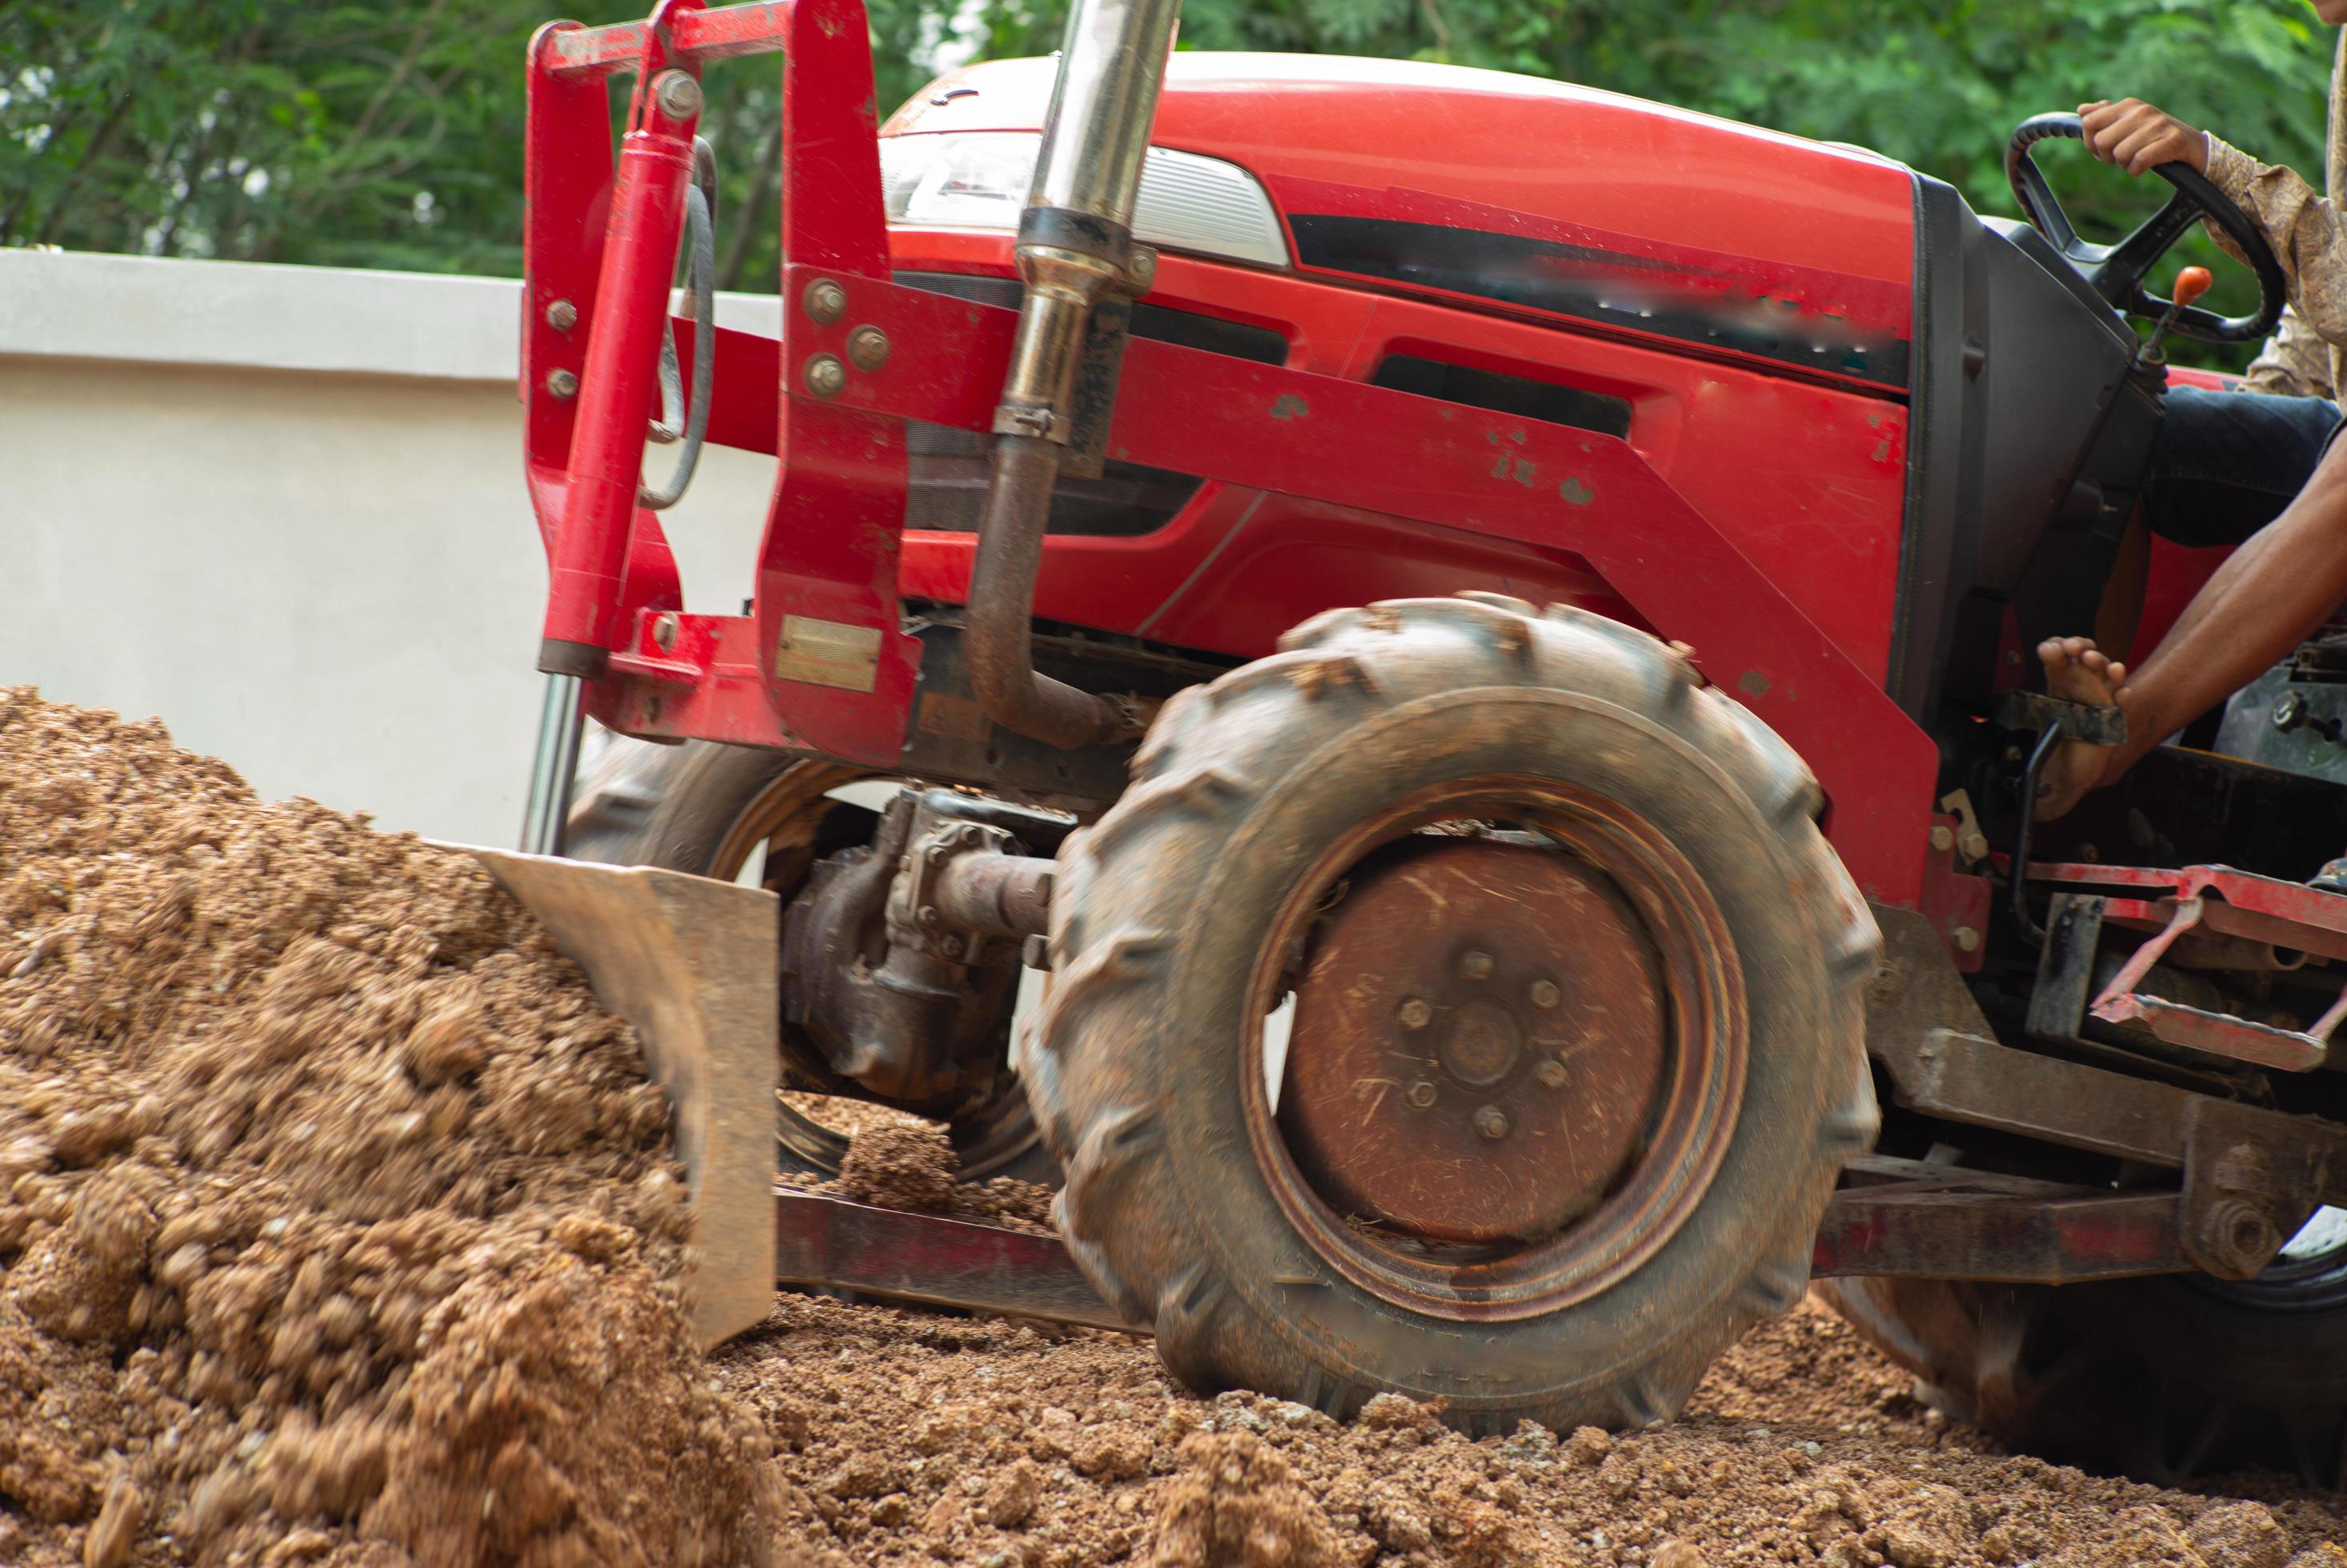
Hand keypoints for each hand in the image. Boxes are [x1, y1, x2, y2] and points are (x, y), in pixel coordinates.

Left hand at [2079, 98, 2207, 176]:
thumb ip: (2105, 117)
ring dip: (2124, 165)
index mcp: (2129, 105)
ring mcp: (2159, 124)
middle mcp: (2143, 110)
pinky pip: (2139, 162)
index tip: (2104, 149)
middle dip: (2107, 157)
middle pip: (2101, 141)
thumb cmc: (2154, 138)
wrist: (2193, 147)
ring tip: (2136, 160)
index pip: (2089, 122)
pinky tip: (2144, 166)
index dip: (2090, 142)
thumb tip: (2082, 110)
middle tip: (2121, 158)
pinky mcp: (2172, 140)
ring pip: (2119, 154)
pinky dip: (2136, 170)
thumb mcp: (2129, 124)